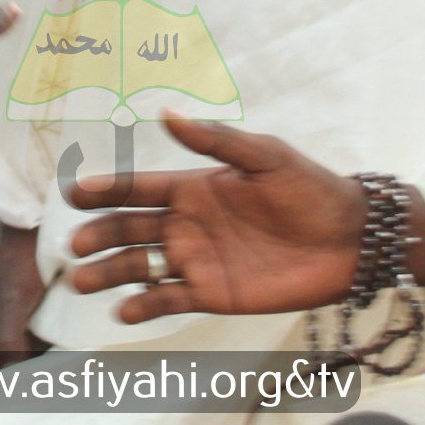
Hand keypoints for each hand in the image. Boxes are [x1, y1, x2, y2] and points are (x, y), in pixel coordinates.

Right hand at [67, 114, 424, 322]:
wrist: (351, 240)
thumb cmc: (310, 189)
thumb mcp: (265, 156)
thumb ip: (215, 140)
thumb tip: (165, 113)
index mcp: (193, 187)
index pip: (139, 188)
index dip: (105, 189)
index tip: (73, 192)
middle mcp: (186, 223)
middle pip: (129, 229)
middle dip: (99, 235)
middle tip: (75, 245)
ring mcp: (196, 260)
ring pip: (139, 266)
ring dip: (110, 273)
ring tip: (81, 282)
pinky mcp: (212, 294)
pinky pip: (168, 300)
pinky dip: (143, 305)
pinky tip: (124, 311)